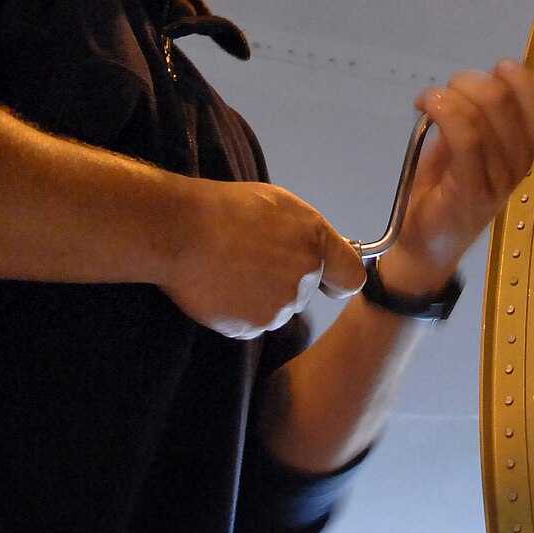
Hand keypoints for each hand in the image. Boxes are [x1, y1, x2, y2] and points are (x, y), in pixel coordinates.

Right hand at [162, 180, 366, 338]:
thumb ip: (307, 234)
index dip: (337, 279)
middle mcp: (304, 276)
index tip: (328, 281)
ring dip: (260, 298)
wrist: (182, 231)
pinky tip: (220, 287)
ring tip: (231, 270)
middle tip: (252, 260)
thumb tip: (318, 253)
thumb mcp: (280, 205)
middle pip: (305, 292)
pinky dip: (237, 312)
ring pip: (277, 309)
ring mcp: (279, 306)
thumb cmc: (226, 210)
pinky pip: (251, 324)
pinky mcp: (252, 327)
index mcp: (315, 242)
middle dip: (285, 281)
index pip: (351, 277)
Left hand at [378, 59, 533, 295]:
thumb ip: (479, 116)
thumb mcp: (469, 146)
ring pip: (482, 114)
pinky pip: (467, 138)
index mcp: (526, 149)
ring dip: (449, 94)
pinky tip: (426, 105)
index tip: (494, 72)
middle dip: (470, 81)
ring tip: (430, 101)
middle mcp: (521, 164)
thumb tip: (476, 81)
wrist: (425, 246)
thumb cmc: (445, 189)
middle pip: (506, 99)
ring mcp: (499, 180)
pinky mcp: (473, 191)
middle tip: (447, 92)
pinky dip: (444, 110)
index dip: (521, 78)